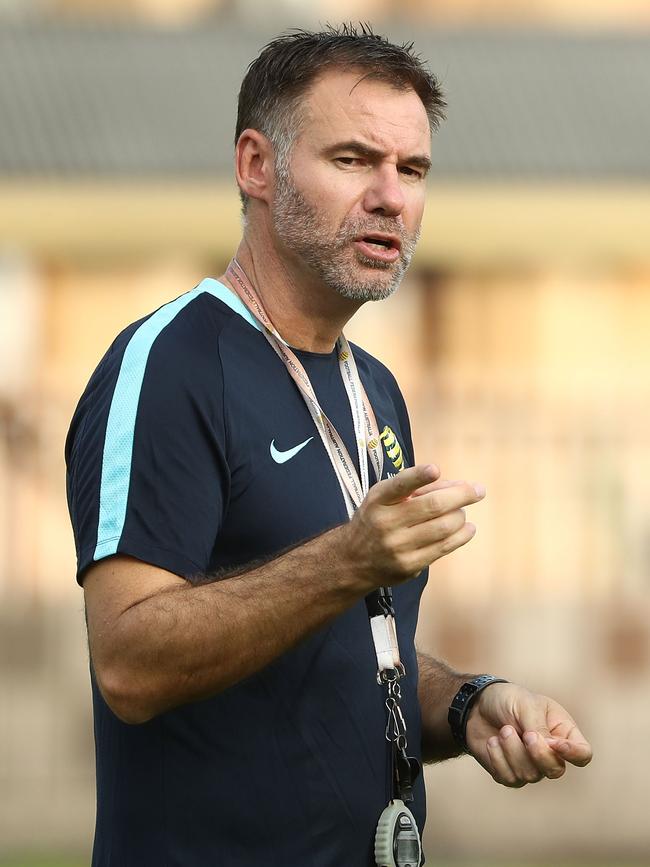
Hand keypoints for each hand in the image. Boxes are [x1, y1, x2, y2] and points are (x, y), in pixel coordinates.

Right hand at [343, 464, 484, 590]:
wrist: (352, 560)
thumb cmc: (376, 520)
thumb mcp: (383, 498)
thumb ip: (415, 488)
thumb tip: (457, 486)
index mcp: (378, 500)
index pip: (399, 486)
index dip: (418, 476)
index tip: (435, 469)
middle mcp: (385, 523)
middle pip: (432, 506)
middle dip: (461, 495)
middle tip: (478, 490)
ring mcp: (397, 546)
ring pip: (443, 527)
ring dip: (461, 515)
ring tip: (462, 512)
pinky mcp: (409, 566)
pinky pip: (444, 547)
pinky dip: (461, 535)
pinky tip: (467, 528)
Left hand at [465, 682, 592, 786]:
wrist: (477, 706)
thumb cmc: (508, 700)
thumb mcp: (526, 705)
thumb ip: (539, 728)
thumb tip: (548, 750)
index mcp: (563, 732)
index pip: (582, 754)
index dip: (572, 754)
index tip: (553, 742)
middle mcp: (551, 754)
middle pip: (556, 770)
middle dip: (537, 754)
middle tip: (525, 734)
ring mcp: (531, 766)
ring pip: (530, 775)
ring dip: (512, 750)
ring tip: (503, 730)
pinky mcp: (510, 774)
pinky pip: (509, 778)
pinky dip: (498, 758)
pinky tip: (492, 742)